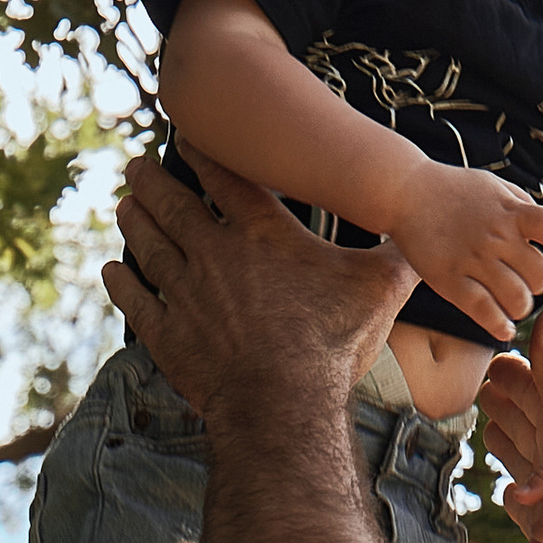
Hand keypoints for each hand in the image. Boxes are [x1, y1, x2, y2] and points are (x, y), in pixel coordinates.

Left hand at [104, 152, 412, 417]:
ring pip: (148, 246)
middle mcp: (213, 254)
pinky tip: (114, 271)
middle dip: (152, 182)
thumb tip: (428, 238)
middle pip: (172, 205)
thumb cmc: (332, 345)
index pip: (223, 178)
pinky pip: (137, 301)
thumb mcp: (379, 290)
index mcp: (260, 233)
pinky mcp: (168, 336)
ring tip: (124, 206)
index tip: (181, 136)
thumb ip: (398, 256)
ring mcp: (185, 295)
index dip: (200, 153)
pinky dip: (122, 283)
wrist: (283, 406)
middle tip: (136, 168)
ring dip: (134, 222)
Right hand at [387, 167, 542, 344]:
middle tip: (527, 283)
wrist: (406, 192)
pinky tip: (504, 327)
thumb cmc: (454, 190)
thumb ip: (525, 207)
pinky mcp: (450, 281)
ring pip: (517, 300)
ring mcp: (473, 261)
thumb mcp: (496, 186)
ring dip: (521, 307)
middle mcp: (497, 237)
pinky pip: (485, 313)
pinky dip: (500, 326)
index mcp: (512, 212)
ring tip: (514, 303)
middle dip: (538, 284)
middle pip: (540, 276)